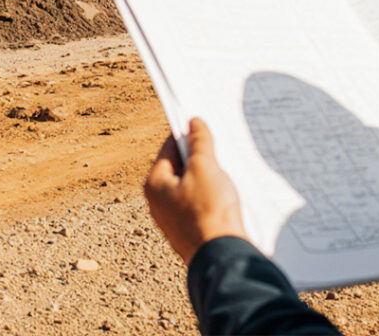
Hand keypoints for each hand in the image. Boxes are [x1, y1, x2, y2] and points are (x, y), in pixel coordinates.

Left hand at [144, 117, 247, 264]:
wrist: (222, 256)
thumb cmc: (209, 210)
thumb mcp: (205, 167)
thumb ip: (199, 142)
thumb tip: (194, 123)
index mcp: (154, 184)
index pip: (169, 148)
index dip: (187, 135)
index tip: (203, 126)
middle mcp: (158, 203)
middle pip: (178, 168)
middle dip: (198, 158)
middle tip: (216, 150)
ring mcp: (173, 220)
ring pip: (189, 187)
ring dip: (205, 178)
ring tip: (223, 173)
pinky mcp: (188, 232)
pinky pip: (197, 205)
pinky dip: (209, 197)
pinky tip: (224, 196)